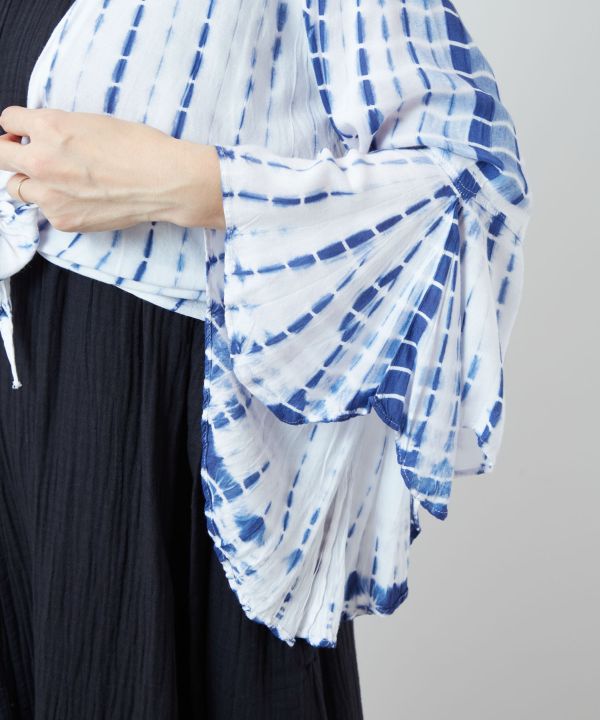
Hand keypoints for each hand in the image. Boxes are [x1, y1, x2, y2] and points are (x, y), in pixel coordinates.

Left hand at [0, 106, 225, 231]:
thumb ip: (59, 129)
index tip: (27, 132)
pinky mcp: (63, 219)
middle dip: (11, 151)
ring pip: (16, 187)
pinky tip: (82, 200)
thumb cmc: (139, 147)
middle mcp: (42, 160)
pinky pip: (44, 210)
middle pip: (0, 155)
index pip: (9, 120)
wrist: (164, 182)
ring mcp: (50, 194)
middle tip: (27, 154)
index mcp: (49, 127)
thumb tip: (41, 136)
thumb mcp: (92, 122)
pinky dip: (56, 204)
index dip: (19, 125)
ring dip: (31, 181)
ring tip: (58, 182)